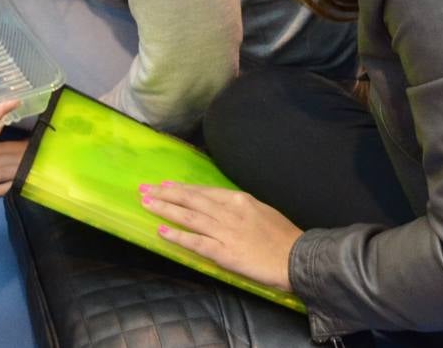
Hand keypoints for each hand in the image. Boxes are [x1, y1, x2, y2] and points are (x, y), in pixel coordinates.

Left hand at [140, 182, 301, 291]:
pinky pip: (195, 242)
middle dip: (165, 193)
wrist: (298, 258)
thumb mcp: (262, 211)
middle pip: (191, 199)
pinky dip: (177, 235)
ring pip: (188, 216)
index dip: (182, 188)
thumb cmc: (284, 237)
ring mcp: (224, 231)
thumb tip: (222, 205)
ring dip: (164, 208)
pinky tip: (161, 230)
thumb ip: (240, 207)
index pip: (204, 191)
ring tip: (146, 203)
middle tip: (144, 188)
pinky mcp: (223, 252)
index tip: (165, 184)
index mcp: (238, 199)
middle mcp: (228, 211)